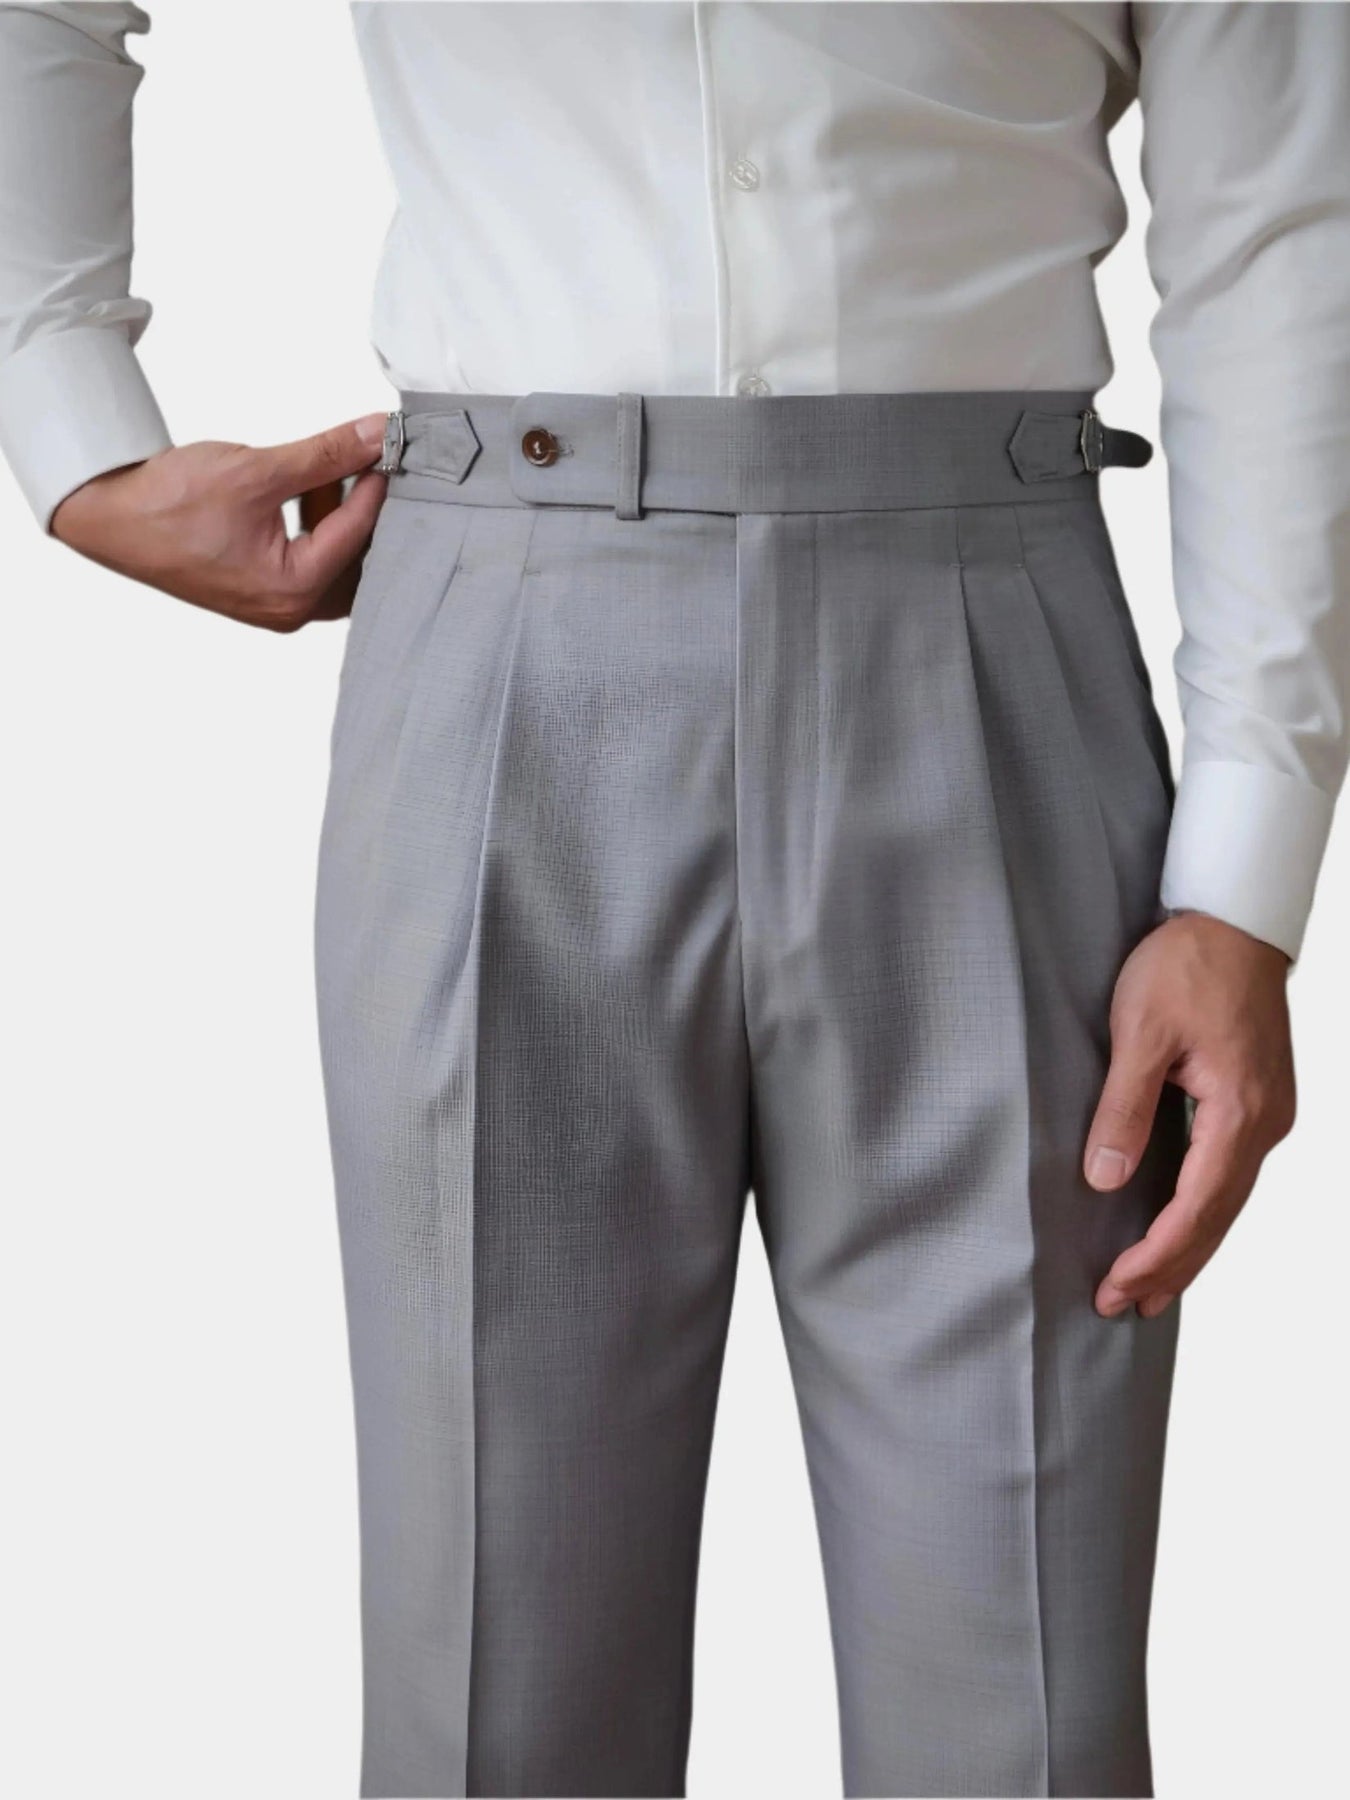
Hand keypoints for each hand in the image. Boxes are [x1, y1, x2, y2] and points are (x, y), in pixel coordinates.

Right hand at [50, 412, 389, 630]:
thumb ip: (324, 455)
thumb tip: (374, 435)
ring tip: (326, 471)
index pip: (357, 535)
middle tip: (369, 464)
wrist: (110, 516)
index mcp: (292, 591)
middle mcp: (288, 610)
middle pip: (358, 563)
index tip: (388, 448)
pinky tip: (305, 489)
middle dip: (364, 512)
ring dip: (339, 517)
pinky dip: (316, 528)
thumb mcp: (256, 470)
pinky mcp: (262, 591)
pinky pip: (310, 563)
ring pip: (336, 564)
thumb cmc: (168, 502)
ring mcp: (275, 605)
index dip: (376, 486)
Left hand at [1083, 910, 1295, 1318]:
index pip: (1195, 1207)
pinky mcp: (1257, 1101)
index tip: (1116, 1287)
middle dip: (1171, 1267)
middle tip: (1123, 1306)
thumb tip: (1105, 1179)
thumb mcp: (1140, 1031)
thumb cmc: (1187, 964)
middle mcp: (1265, 1123)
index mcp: (1240, 1111)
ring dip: (1188, 1246)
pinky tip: (1179, 1227)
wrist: (1235, 917)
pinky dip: (1202, 1210)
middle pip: (1217, 1217)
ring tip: (1150, 1288)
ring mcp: (1267, 1113)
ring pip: (1227, 1201)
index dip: (1155, 1254)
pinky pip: (1231, 1174)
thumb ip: (1124, 1107)